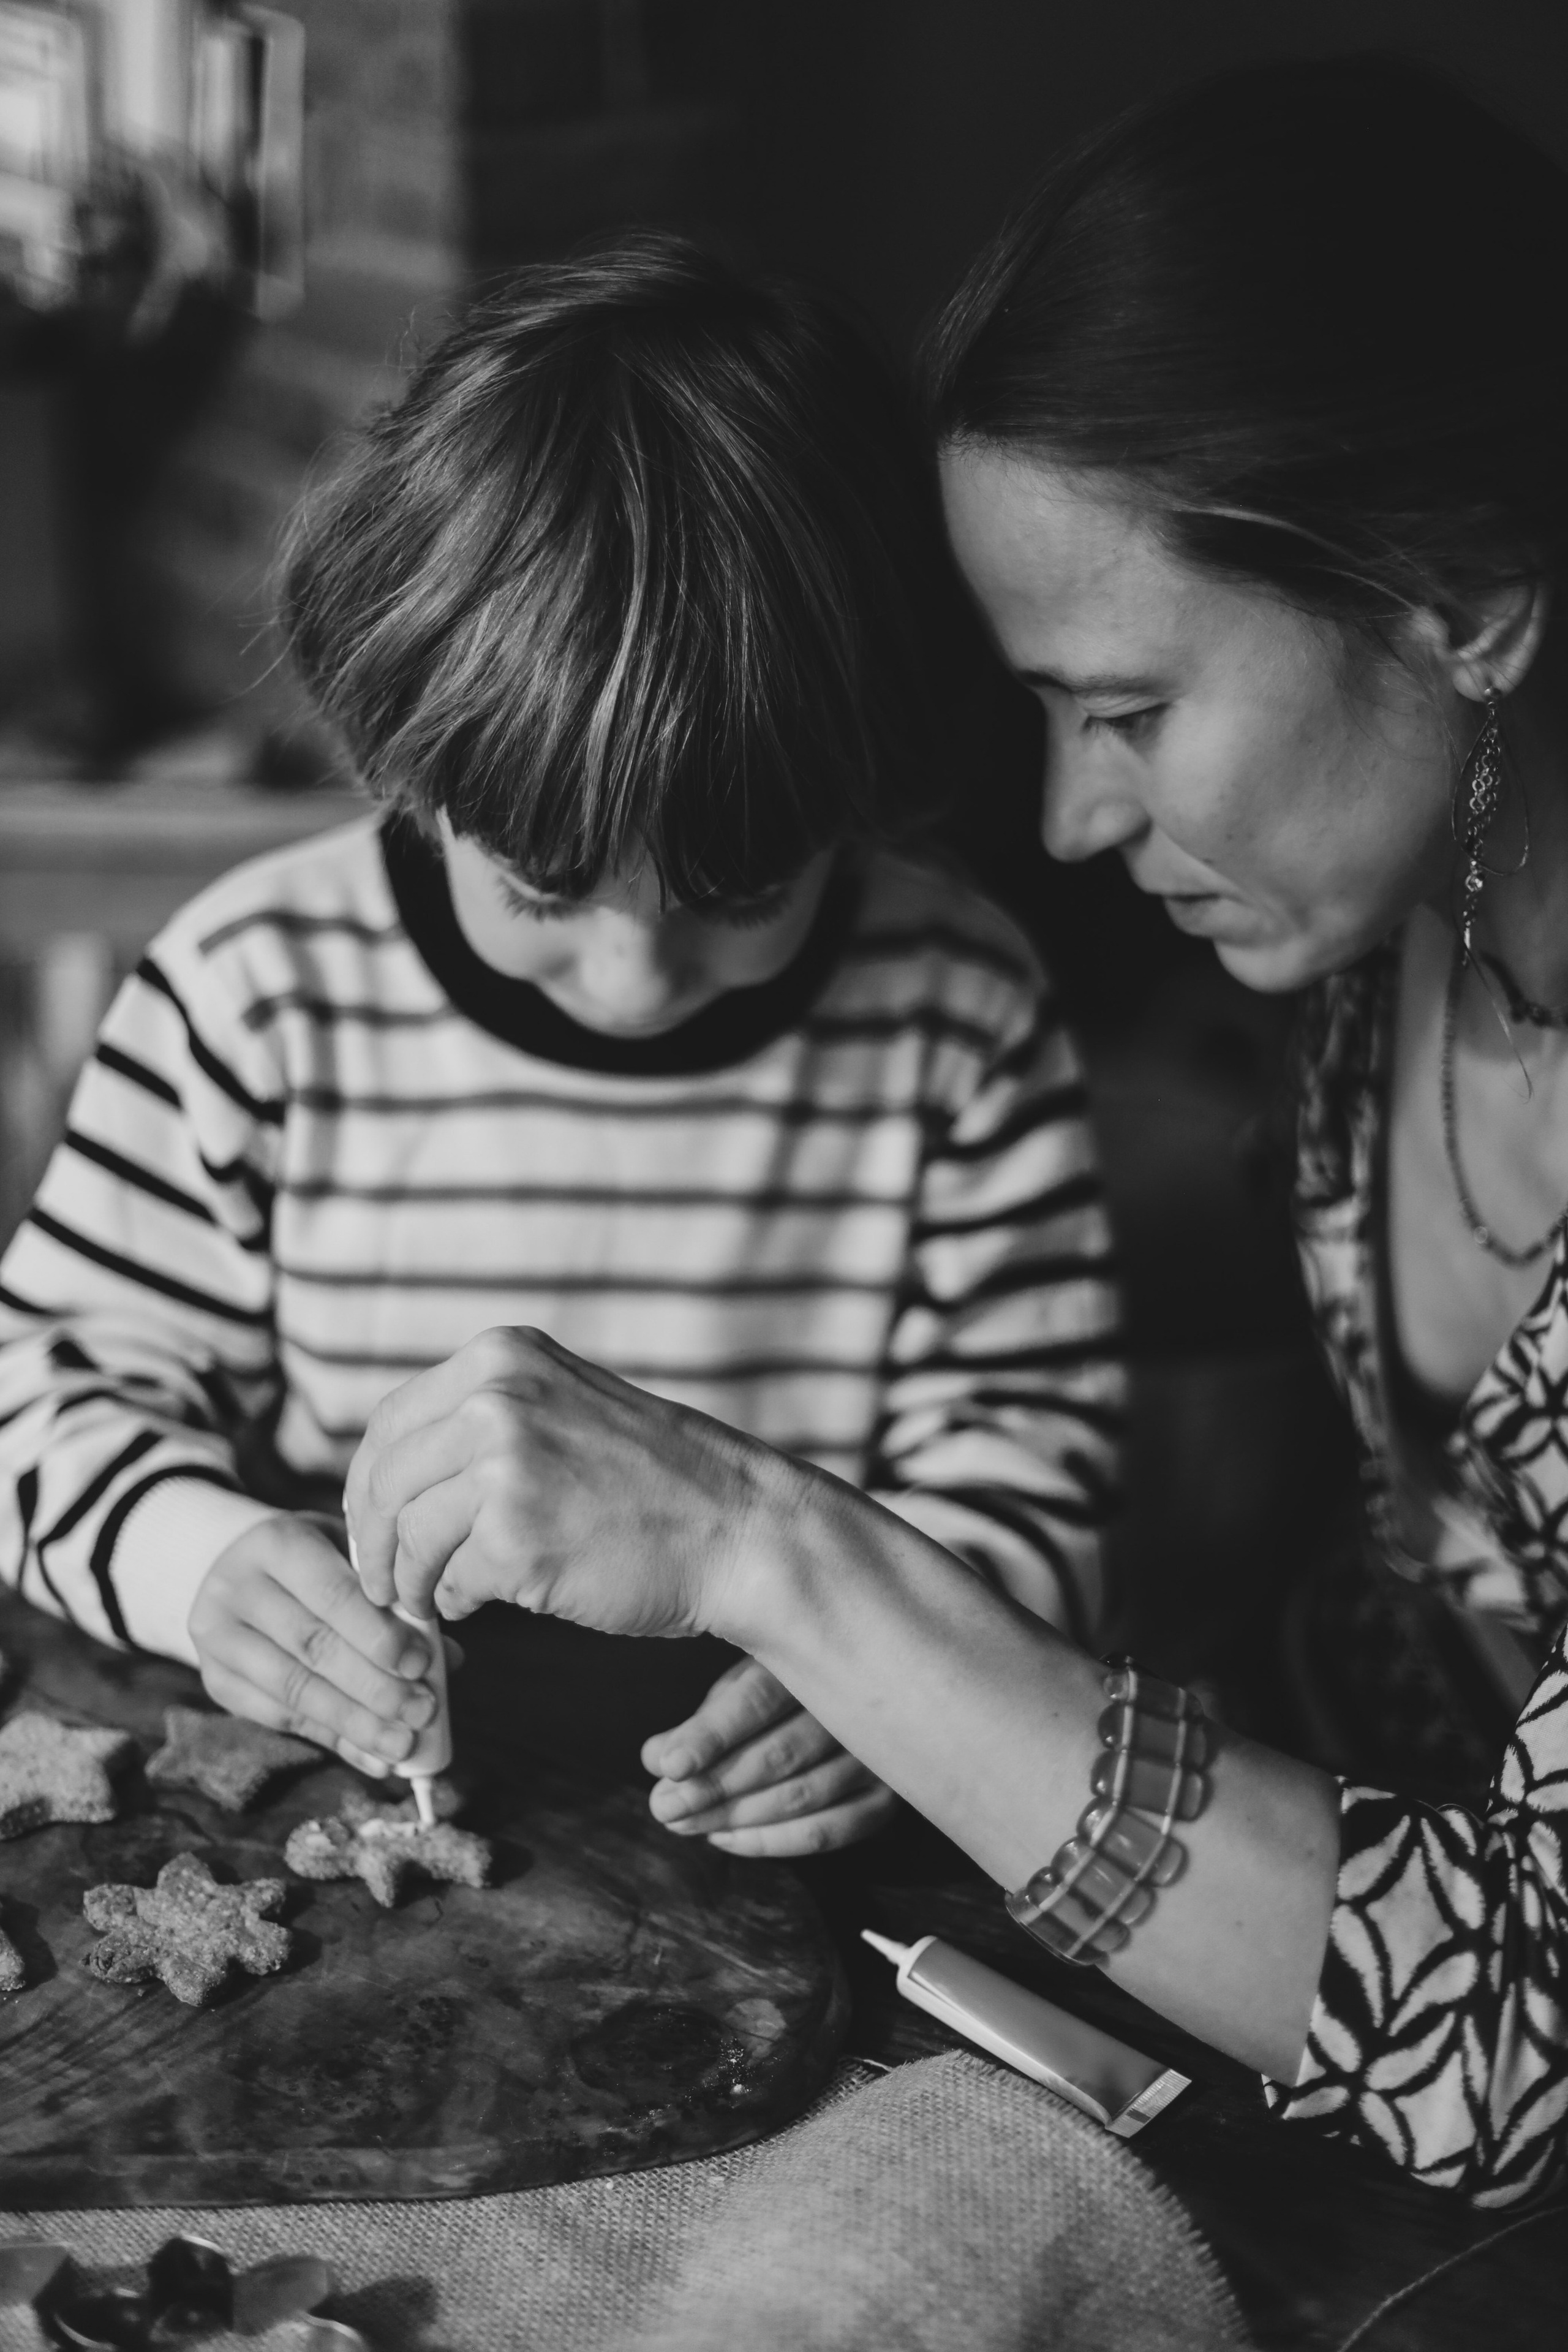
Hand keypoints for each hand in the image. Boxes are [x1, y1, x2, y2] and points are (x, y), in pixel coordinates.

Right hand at [190, 1513, 440, 1774]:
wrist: (232, 1566)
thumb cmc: (313, 1561)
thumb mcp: (347, 1558)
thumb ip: (393, 1600)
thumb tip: (448, 1660)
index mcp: (277, 1542)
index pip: (333, 1594)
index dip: (379, 1634)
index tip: (422, 1665)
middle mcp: (236, 1587)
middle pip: (313, 1646)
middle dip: (375, 1686)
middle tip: (422, 1712)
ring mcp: (216, 1637)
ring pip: (294, 1689)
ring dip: (356, 1724)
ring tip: (403, 1745)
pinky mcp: (216, 1680)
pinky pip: (280, 1718)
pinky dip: (333, 1741)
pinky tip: (372, 1757)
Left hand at [342, 1326, 781, 1637]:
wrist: (737, 1527)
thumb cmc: (654, 1482)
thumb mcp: (563, 1406)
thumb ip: (487, 1417)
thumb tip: (393, 1473)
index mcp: (502, 1357)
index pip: (390, 1422)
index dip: (368, 1484)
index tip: (370, 1523)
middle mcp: (494, 1400)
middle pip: (384, 1482)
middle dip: (373, 1541)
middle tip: (384, 1581)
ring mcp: (504, 1467)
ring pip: (408, 1537)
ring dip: (411, 1579)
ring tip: (431, 1598)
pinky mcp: (515, 1539)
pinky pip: (449, 1582)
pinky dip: (456, 1601)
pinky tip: (483, 1603)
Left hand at [642, 1656, 897, 1856]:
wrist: (855, 1691)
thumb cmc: (781, 1689)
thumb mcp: (738, 1688)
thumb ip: (699, 1724)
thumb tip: (658, 1760)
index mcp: (808, 1659)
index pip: (757, 1699)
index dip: (711, 1735)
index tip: (669, 1765)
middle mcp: (851, 1702)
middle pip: (781, 1754)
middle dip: (715, 1787)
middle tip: (665, 1807)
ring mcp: (875, 1751)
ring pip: (804, 1797)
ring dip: (735, 1819)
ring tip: (683, 1824)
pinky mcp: (885, 1794)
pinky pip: (831, 1831)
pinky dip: (773, 1842)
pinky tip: (727, 1839)